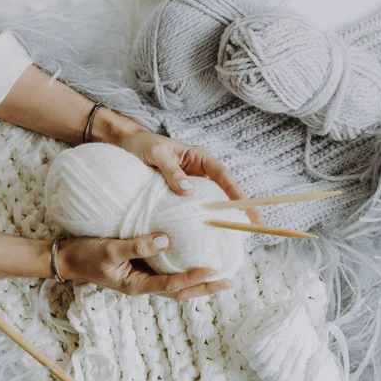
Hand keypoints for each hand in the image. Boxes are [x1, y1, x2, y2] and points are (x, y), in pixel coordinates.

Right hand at [58, 233, 232, 299]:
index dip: (193, 278)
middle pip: (180, 293)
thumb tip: (166, 239)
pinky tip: (195, 262)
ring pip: (176, 287)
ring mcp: (143, 279)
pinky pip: (168, 275)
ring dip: (198, 283)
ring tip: (219, 276)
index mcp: (136, 285)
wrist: (68, 258)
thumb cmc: (86, 254)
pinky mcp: (141, 270)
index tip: (213, 269)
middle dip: (204, 288)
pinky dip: (184, 273)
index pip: (171, 285)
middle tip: (228, 281)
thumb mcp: (109, 249)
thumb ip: (137, 245)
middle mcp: (143, 286)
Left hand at [117, 129, 262, 224]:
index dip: (235, 191)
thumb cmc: (141, 146)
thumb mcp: (156, 155)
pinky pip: (197, 207)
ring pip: (213, 200)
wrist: (126, 146)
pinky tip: (210, 233)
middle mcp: (199, 171)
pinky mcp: (181, 195)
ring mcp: (192, 184)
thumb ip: (171, 171)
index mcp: (198, 157)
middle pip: (224, 190)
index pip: (222, 175)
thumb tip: (188, 191)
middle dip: (239, 206)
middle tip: (255, 224)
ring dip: (224, 215)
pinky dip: (205, 218)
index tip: (245, 206)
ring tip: (239, 234)